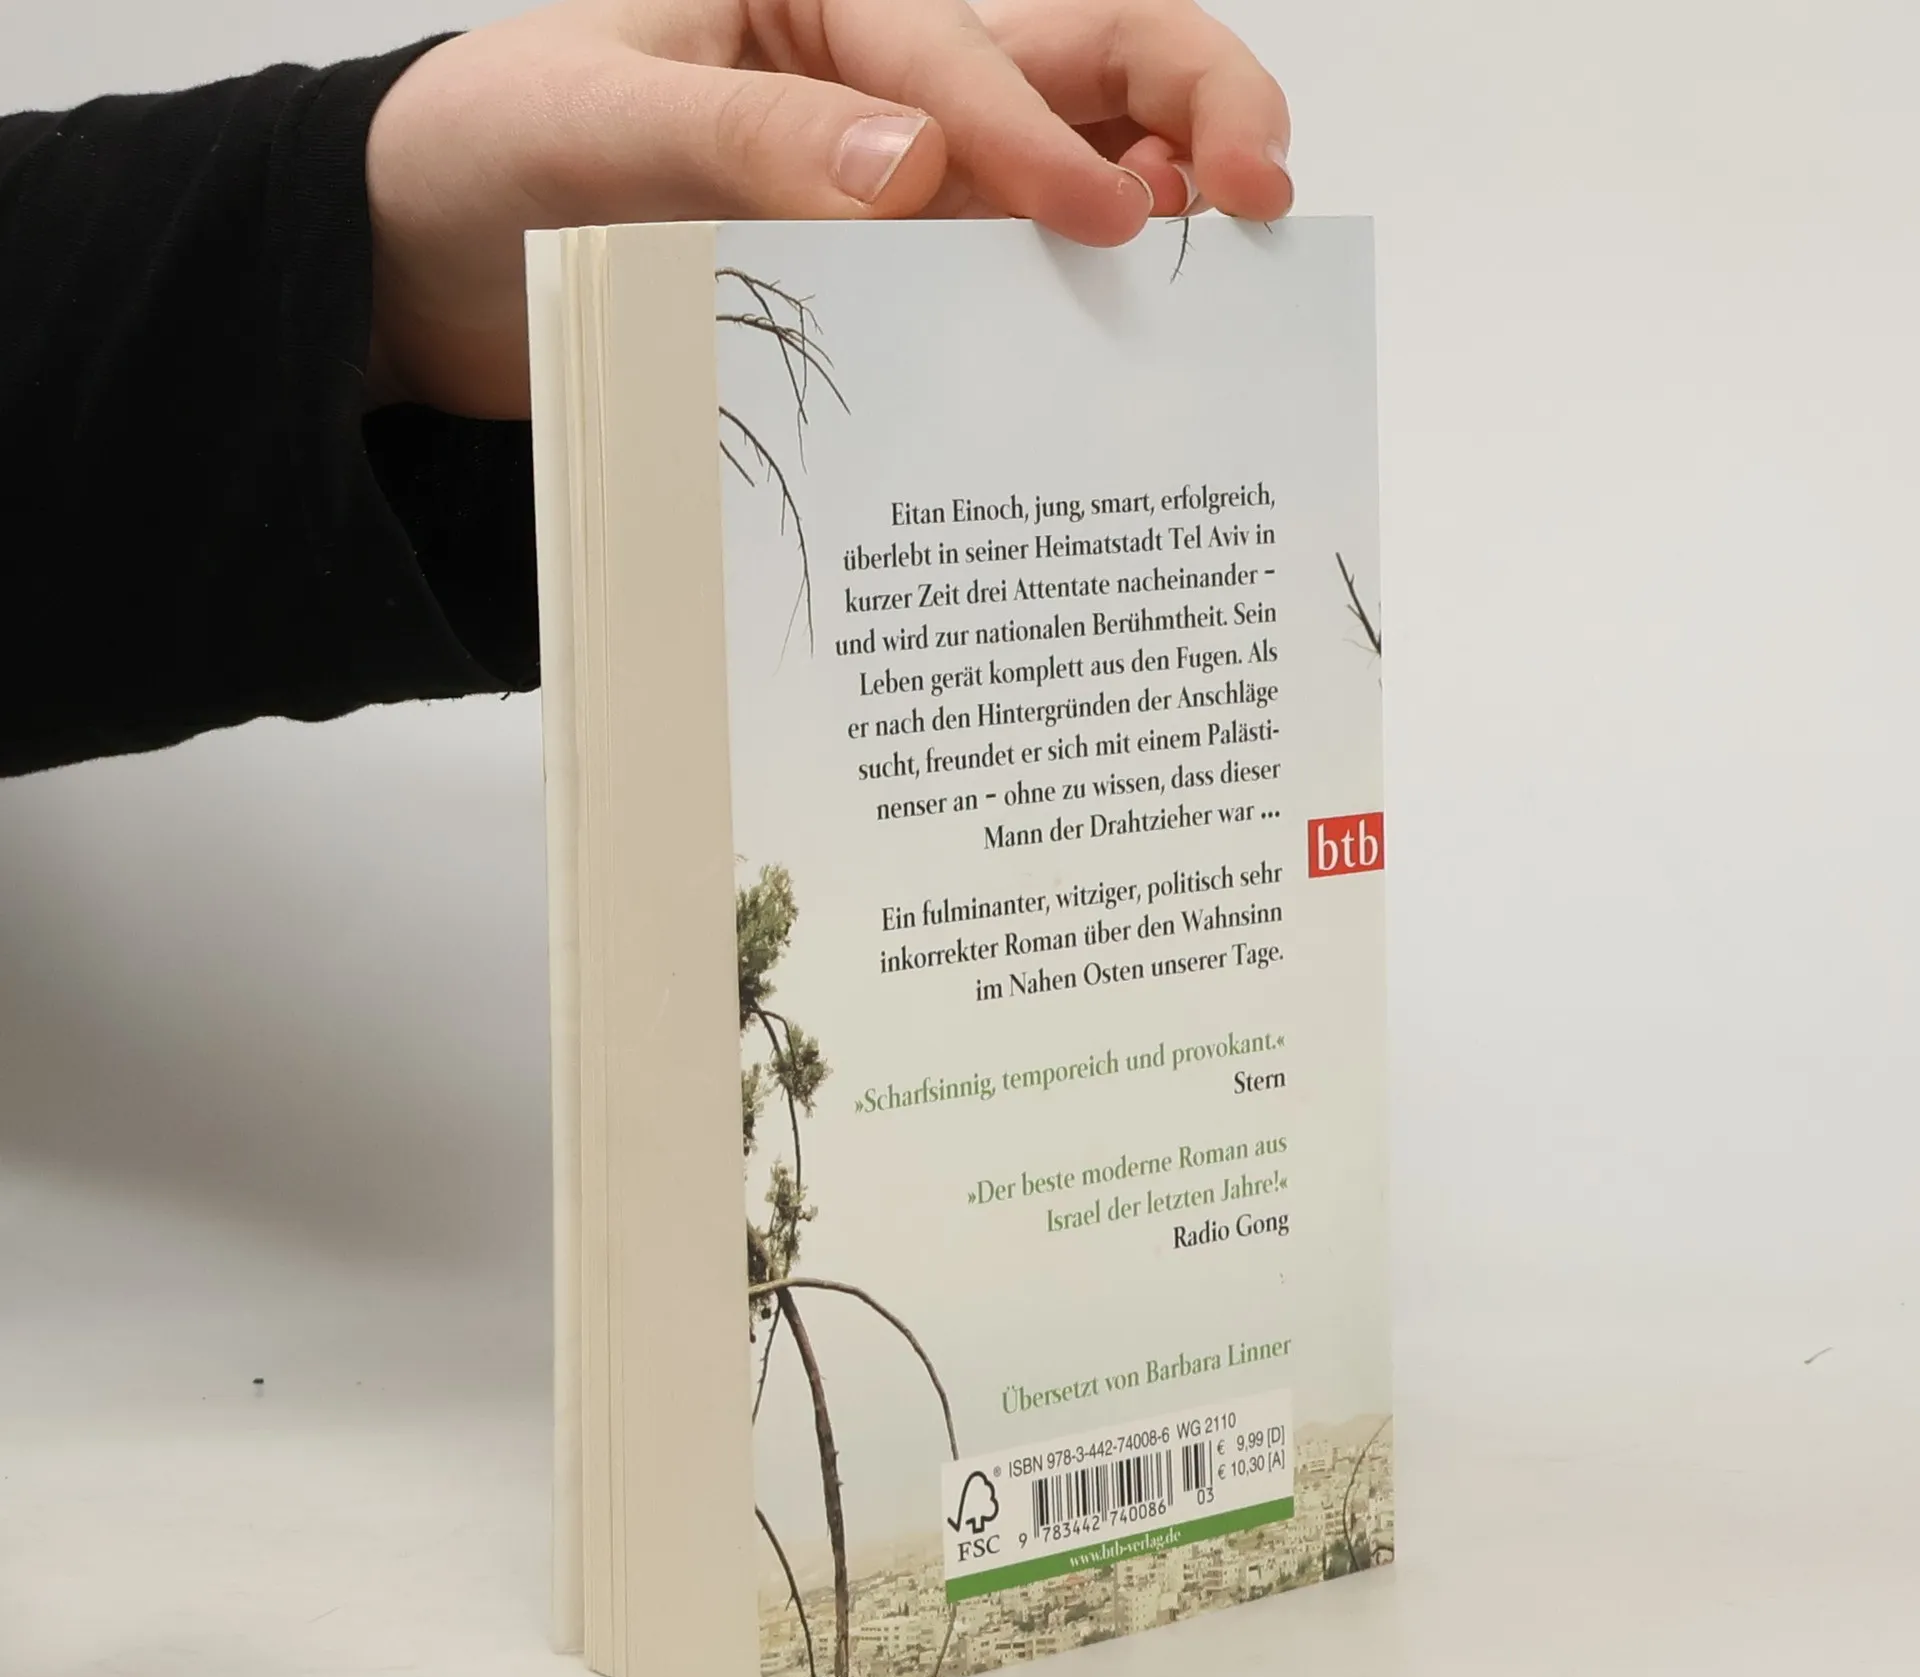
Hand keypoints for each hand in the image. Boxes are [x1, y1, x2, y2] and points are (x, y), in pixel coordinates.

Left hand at [365, 0, 1292, 418]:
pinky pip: (1002, 281)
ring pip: (1071, 166)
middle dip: (1185, 108)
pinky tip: (1121, 354)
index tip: (1109, 223)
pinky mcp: (888, 277)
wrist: (427, 273)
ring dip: (1157, 209)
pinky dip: (1073, 310)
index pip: (965, 48)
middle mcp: (881, 72)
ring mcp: (899, 180)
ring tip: (1224, 278)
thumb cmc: (485, 153)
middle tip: (1258, 192)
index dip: (1040, 136)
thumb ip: (746, 142)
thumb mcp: (590, 124)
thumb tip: (917, 169)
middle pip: (1081, 56)